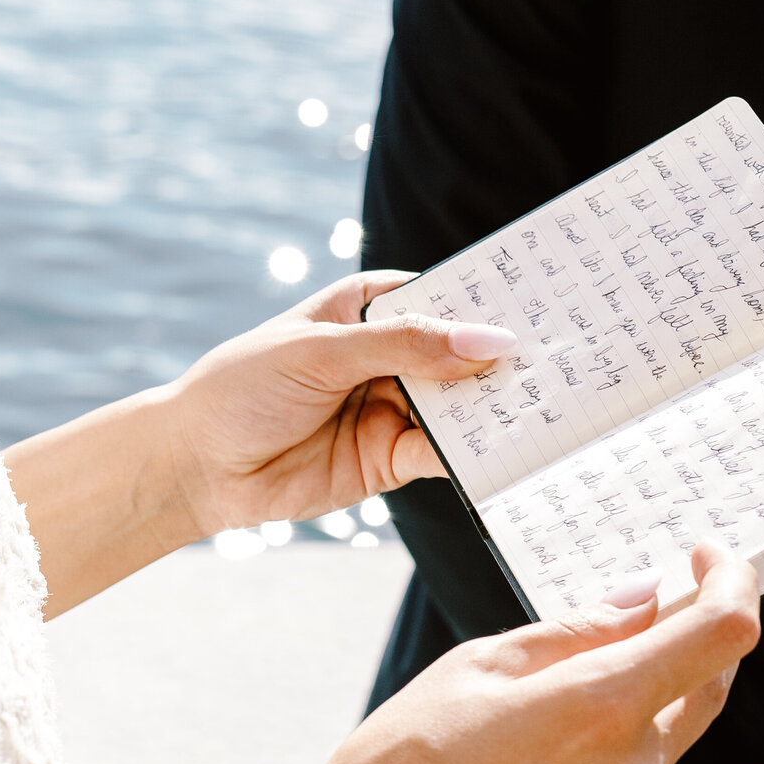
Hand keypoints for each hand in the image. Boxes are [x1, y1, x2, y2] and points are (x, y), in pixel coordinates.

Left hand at [167, 271, 516, 537]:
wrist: (197, 466)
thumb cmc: (243, 388)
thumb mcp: (323, 351)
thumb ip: (406, 347)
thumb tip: (488, 342)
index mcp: (368, 309)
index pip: (443, 297)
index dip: (488, 301)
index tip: (546, 300)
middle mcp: (387, 357)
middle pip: (460, 354)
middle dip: (504, 358)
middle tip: (566, 357)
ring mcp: (392, 410)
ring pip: (458, 406)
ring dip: (496, 408)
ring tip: (551, 402)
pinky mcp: (390, 461)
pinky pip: (441, 454)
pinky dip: (472, 454)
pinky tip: (506, 449)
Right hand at [199, 546, 758, 763]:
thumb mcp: (480, 665)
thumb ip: (578, 630)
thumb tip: (643, 599)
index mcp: (602, 708)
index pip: (723, 632)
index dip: (731, 581)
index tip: (706, 558)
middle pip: (713, 680)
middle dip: (703, 627)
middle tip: (668, 591)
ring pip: (674, 726)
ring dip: (658, 681)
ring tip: (593, 655)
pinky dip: (627, 730)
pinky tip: (569, 718)